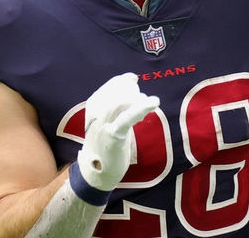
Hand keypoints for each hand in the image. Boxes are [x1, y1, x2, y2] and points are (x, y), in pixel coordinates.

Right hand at [77, 72, 158, 190]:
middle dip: (136, 93)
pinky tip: (154, 103)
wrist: (97, 171)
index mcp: (95, 103)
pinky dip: (141, 108)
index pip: (116, 83)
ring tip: (148, 105)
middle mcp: (97, 111)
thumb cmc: (108, 140)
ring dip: (140, 100)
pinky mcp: (113, 136)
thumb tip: (133, 77)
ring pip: (124, 101)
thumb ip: (121, 97)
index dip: (130, 84)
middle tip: (142, 103)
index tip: (136, 90)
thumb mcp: (111, 116)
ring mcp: (104, 123)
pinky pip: (127, 118)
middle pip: (121, 90)